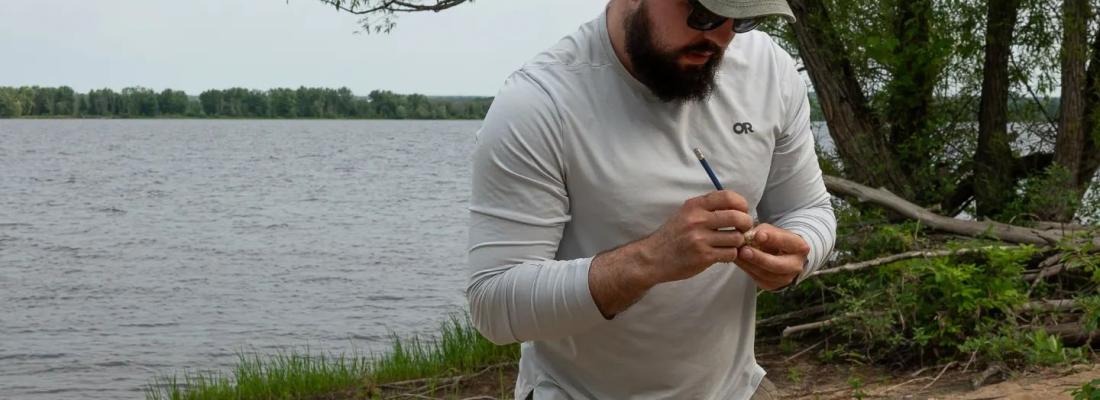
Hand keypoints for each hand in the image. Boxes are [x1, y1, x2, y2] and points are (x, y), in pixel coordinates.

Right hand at [635, 190, 754, 284]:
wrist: (653, 257)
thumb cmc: (673, 235)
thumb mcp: (685, 213)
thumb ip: (707, 208)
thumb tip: (737, 208)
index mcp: (694, 206)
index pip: (727, 197)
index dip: (741, 204)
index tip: (742, 211)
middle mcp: (697, 220)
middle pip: (737, 217)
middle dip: (746, 223)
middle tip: (743, 229)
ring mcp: (700, 239)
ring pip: (736, 238)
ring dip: (738, 242)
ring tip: (730, 244)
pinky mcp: (703, 256)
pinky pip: (730, 254)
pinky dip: (731, 255)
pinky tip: (723, 254)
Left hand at [735, 223, 809, 290]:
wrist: (781, 254)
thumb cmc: (775, 239)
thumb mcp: (771, 230)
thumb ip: (761, 232)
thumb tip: (747, 237)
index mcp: (799, 247)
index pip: (786, 242)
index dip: (772, 238)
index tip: (758, 235)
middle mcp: (796, 265)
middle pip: (777, 265)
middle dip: (759, 258)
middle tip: (744, 251)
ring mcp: (785, 278)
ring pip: (765, 274)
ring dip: (748, 264)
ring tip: (736, 254)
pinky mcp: (773, 285)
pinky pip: (758, 279)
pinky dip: (747, 269)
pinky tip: (738, 261)